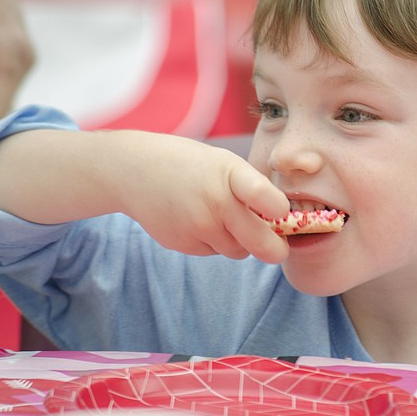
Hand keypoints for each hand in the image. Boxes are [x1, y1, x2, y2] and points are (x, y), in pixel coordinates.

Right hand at [112, 132, 290, 262]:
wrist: (133, 171)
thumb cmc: (191, 165)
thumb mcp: (224, 163)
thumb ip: (252, 190)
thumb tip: (281, 222)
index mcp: (230, 174)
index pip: (263, 195)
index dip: (279, 209)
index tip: (283, 213)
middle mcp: (216, 203)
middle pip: (261, 244)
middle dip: (276, 250)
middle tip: (280, 248)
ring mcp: (198, 227)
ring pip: (239, 250)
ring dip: (240, 241)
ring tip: (222, 216)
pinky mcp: (184, 244)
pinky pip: (215, 252)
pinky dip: (215, 241)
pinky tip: (198, 219)